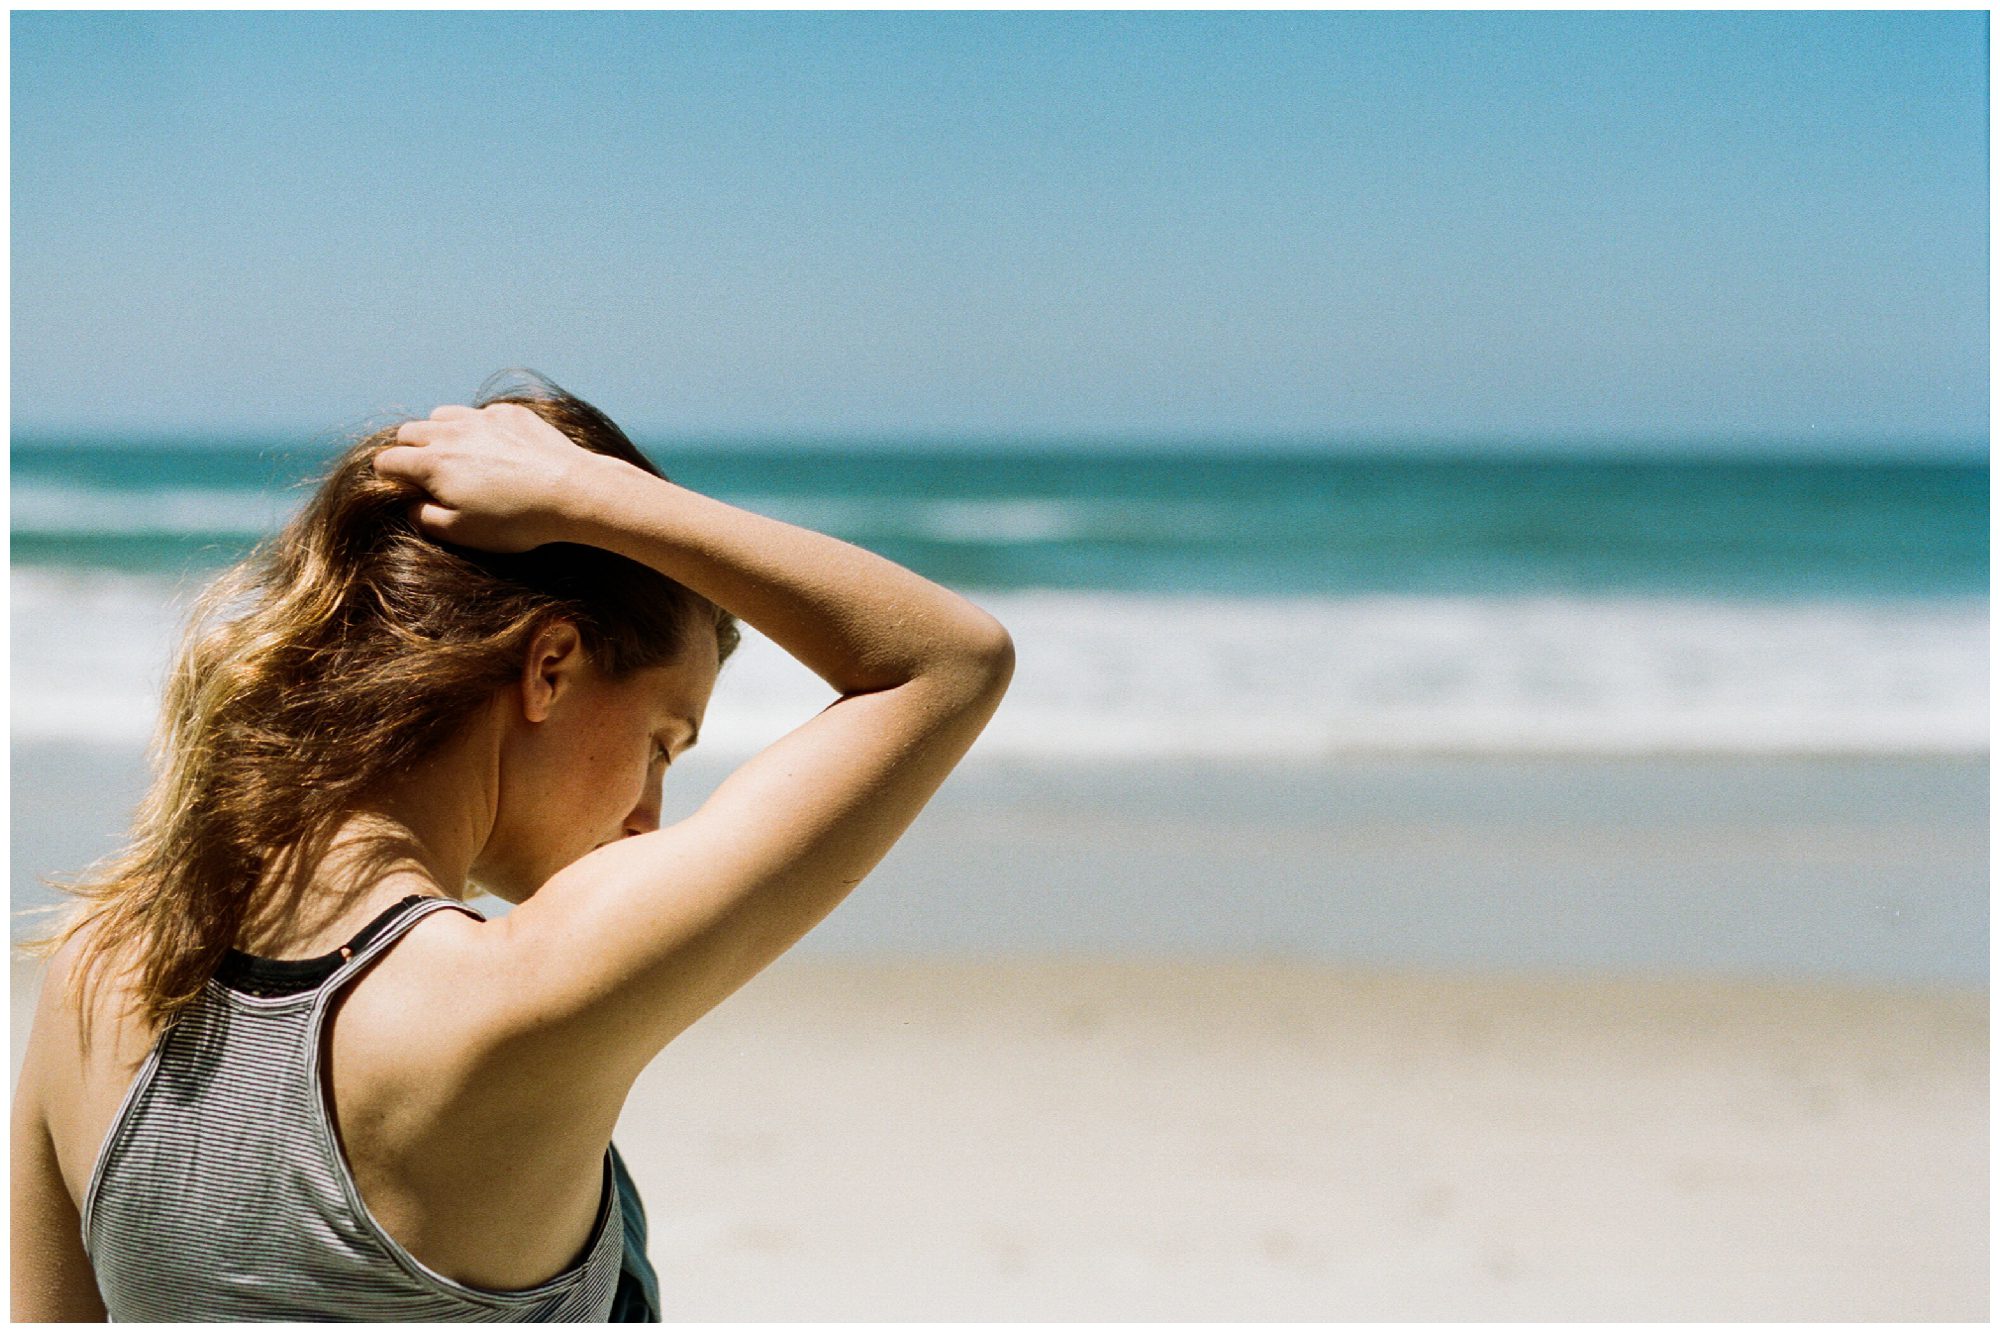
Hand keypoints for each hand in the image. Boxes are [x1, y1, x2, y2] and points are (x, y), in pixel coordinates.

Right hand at [372, 402, 612, 552]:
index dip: (387, 477)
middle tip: (428, 476)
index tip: (402, 491)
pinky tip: (496, 450)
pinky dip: (478, 428)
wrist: (572, 491)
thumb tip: (409, 505)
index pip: (387, 460)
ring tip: (458, 458)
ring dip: (440, 433)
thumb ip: (424, 518)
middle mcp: (451, 432)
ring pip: (442, 415)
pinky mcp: (512, 413)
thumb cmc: (516, 520)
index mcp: (432, 463)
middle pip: (409, 431)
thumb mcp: (462, 532)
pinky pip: (480, 413)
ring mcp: (482, 418)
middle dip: (409, 451)